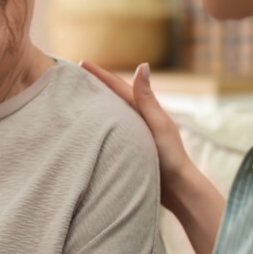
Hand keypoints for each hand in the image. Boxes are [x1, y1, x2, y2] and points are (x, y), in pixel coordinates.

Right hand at [79, 61, 191, 209]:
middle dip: (95, 85)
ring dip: (96, 103)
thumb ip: (147, 98)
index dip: (100, 75)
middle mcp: (137, 119)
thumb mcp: (158, 124)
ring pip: (110, 114)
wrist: (178, 190)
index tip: (81, 63)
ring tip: (77, 97)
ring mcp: (133, 134)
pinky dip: (98, 123)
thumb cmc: (170, 157)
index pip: (117, 87)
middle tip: (74, 76)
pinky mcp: (129, 149)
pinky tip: (88, 126)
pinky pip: (109, 131)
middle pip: (112, 97)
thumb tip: (143, 64)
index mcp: (144, 110)